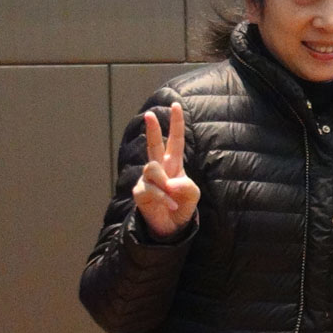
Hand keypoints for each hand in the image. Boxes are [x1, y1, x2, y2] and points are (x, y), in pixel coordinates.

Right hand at [132, 103, 199, 237]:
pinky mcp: (140, 192)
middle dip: (152, 130)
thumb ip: (186, 186)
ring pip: (153, 170)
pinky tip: (170, 205)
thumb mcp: (192, 195)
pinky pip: (151, 189)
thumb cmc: (181, 206)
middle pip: (154, 145)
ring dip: (165, 184)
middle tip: (150, 115)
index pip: (175, 140)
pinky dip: (164, 198)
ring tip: (173, 199)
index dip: (176, 124)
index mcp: (173, 164)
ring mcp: (147, 179)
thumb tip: (170, 183)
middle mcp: (159, 168)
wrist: (170, 227)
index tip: (176, 105)